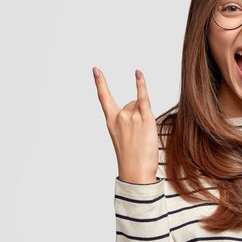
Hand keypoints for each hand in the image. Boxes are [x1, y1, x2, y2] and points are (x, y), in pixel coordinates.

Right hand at [93, 67, 158, 183]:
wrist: (136, 172)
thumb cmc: (132, 158)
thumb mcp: (124, 138)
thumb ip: (130, 119)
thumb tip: (139, 105)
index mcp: (111, 122)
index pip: (104, 98)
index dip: (100, 83)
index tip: (96, 70)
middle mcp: (119, 117)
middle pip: (132, 103)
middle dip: (138, 115)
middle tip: (138, 136)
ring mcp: (131, 117)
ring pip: (141, 105)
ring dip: (146, 116)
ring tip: (144, 135)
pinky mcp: (145, 118)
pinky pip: (143, 98)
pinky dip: (141, 84)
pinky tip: (138, 73)